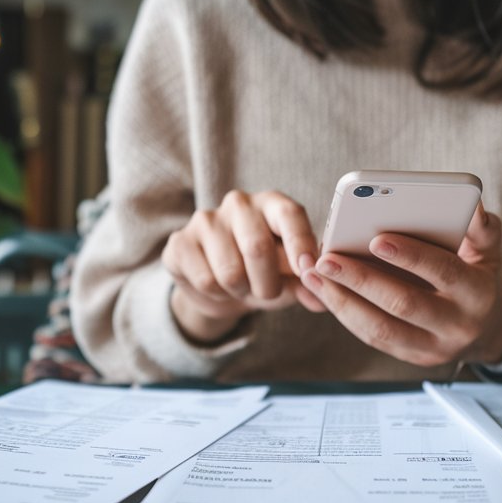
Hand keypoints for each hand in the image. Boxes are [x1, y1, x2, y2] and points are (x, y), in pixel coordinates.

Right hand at [162, 190, 326, 342]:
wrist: (220, 285)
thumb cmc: (264, 273)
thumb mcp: (291, 278)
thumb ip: (308, 285)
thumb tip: (321, 299)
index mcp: (272, 203)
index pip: (289, 214)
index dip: (300, 242)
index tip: (307, 269)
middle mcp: (239, 203)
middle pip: (257, 248)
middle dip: (268, 284)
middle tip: (268, 293)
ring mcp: (205, 219)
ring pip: (230, 272)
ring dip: (241, 292)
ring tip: (242, 286)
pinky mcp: (180, 242)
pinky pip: (205, 281)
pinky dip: (218, 295)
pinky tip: (218, 285)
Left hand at [300, 202, 501, 367]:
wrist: (490, 329)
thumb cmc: (479, 275)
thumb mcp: (490, 251)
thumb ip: (482, 229)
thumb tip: (474, 205)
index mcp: (478, 294)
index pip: (445, 272)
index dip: (412, 256)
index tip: (376, 238)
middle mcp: (457, 326)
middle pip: (404, 305)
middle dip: (362, 280)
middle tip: (326, 258)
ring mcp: (433, 348)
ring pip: (381, 329)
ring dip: (342, 301)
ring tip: (314, 273)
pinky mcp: (412, 357)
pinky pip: (373, 338)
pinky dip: (346, 313)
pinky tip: (323, 289)